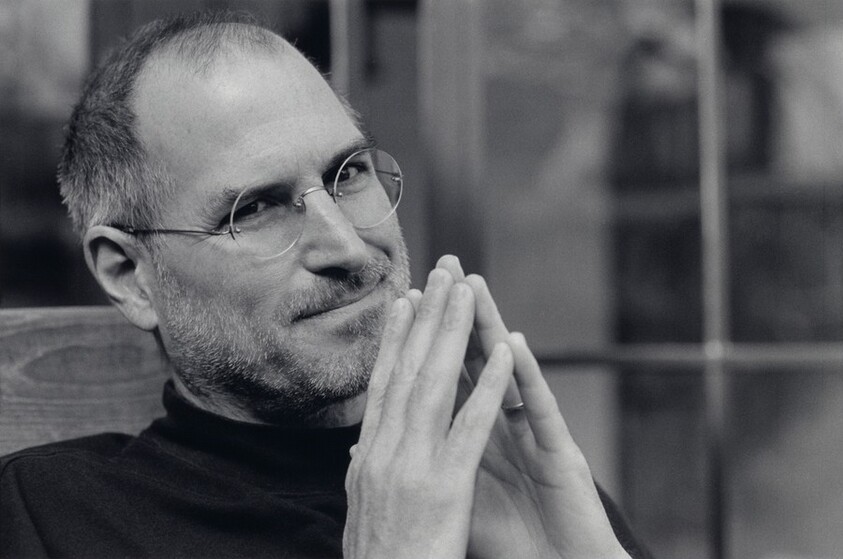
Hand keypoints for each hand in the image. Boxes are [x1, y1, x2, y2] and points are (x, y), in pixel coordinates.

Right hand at [343, 269, 514, 558]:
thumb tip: (359, 445)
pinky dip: (489, 387)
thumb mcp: (360, 512)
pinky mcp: (445, 486)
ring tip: (468, 292)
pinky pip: (471, 428)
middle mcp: (384, 451)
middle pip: (408, 370)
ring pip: (435, 384)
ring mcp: (412, 466)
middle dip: (425, 317)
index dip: (394, 339)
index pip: (383, 384)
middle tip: (439, 272)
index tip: (404, 300)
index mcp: (368, 456)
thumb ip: (365, 471)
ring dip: (453, 334)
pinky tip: (505, 354)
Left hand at [435, 255, 630, 558]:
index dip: (426, 341)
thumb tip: (372, 448)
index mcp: (477, 436)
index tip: (405, 304)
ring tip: (472, 287)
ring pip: (509, 374)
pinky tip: (511, 346)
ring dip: (490, 328)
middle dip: (455, 316)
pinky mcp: (562, 459)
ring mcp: (534, 439)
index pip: (448, 379)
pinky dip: (525, 379)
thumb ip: (421, 466)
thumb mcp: (455, 501)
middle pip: (476, 362)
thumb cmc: (509, 541)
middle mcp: (506, 428)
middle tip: (442, 268)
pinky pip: (540, 414)